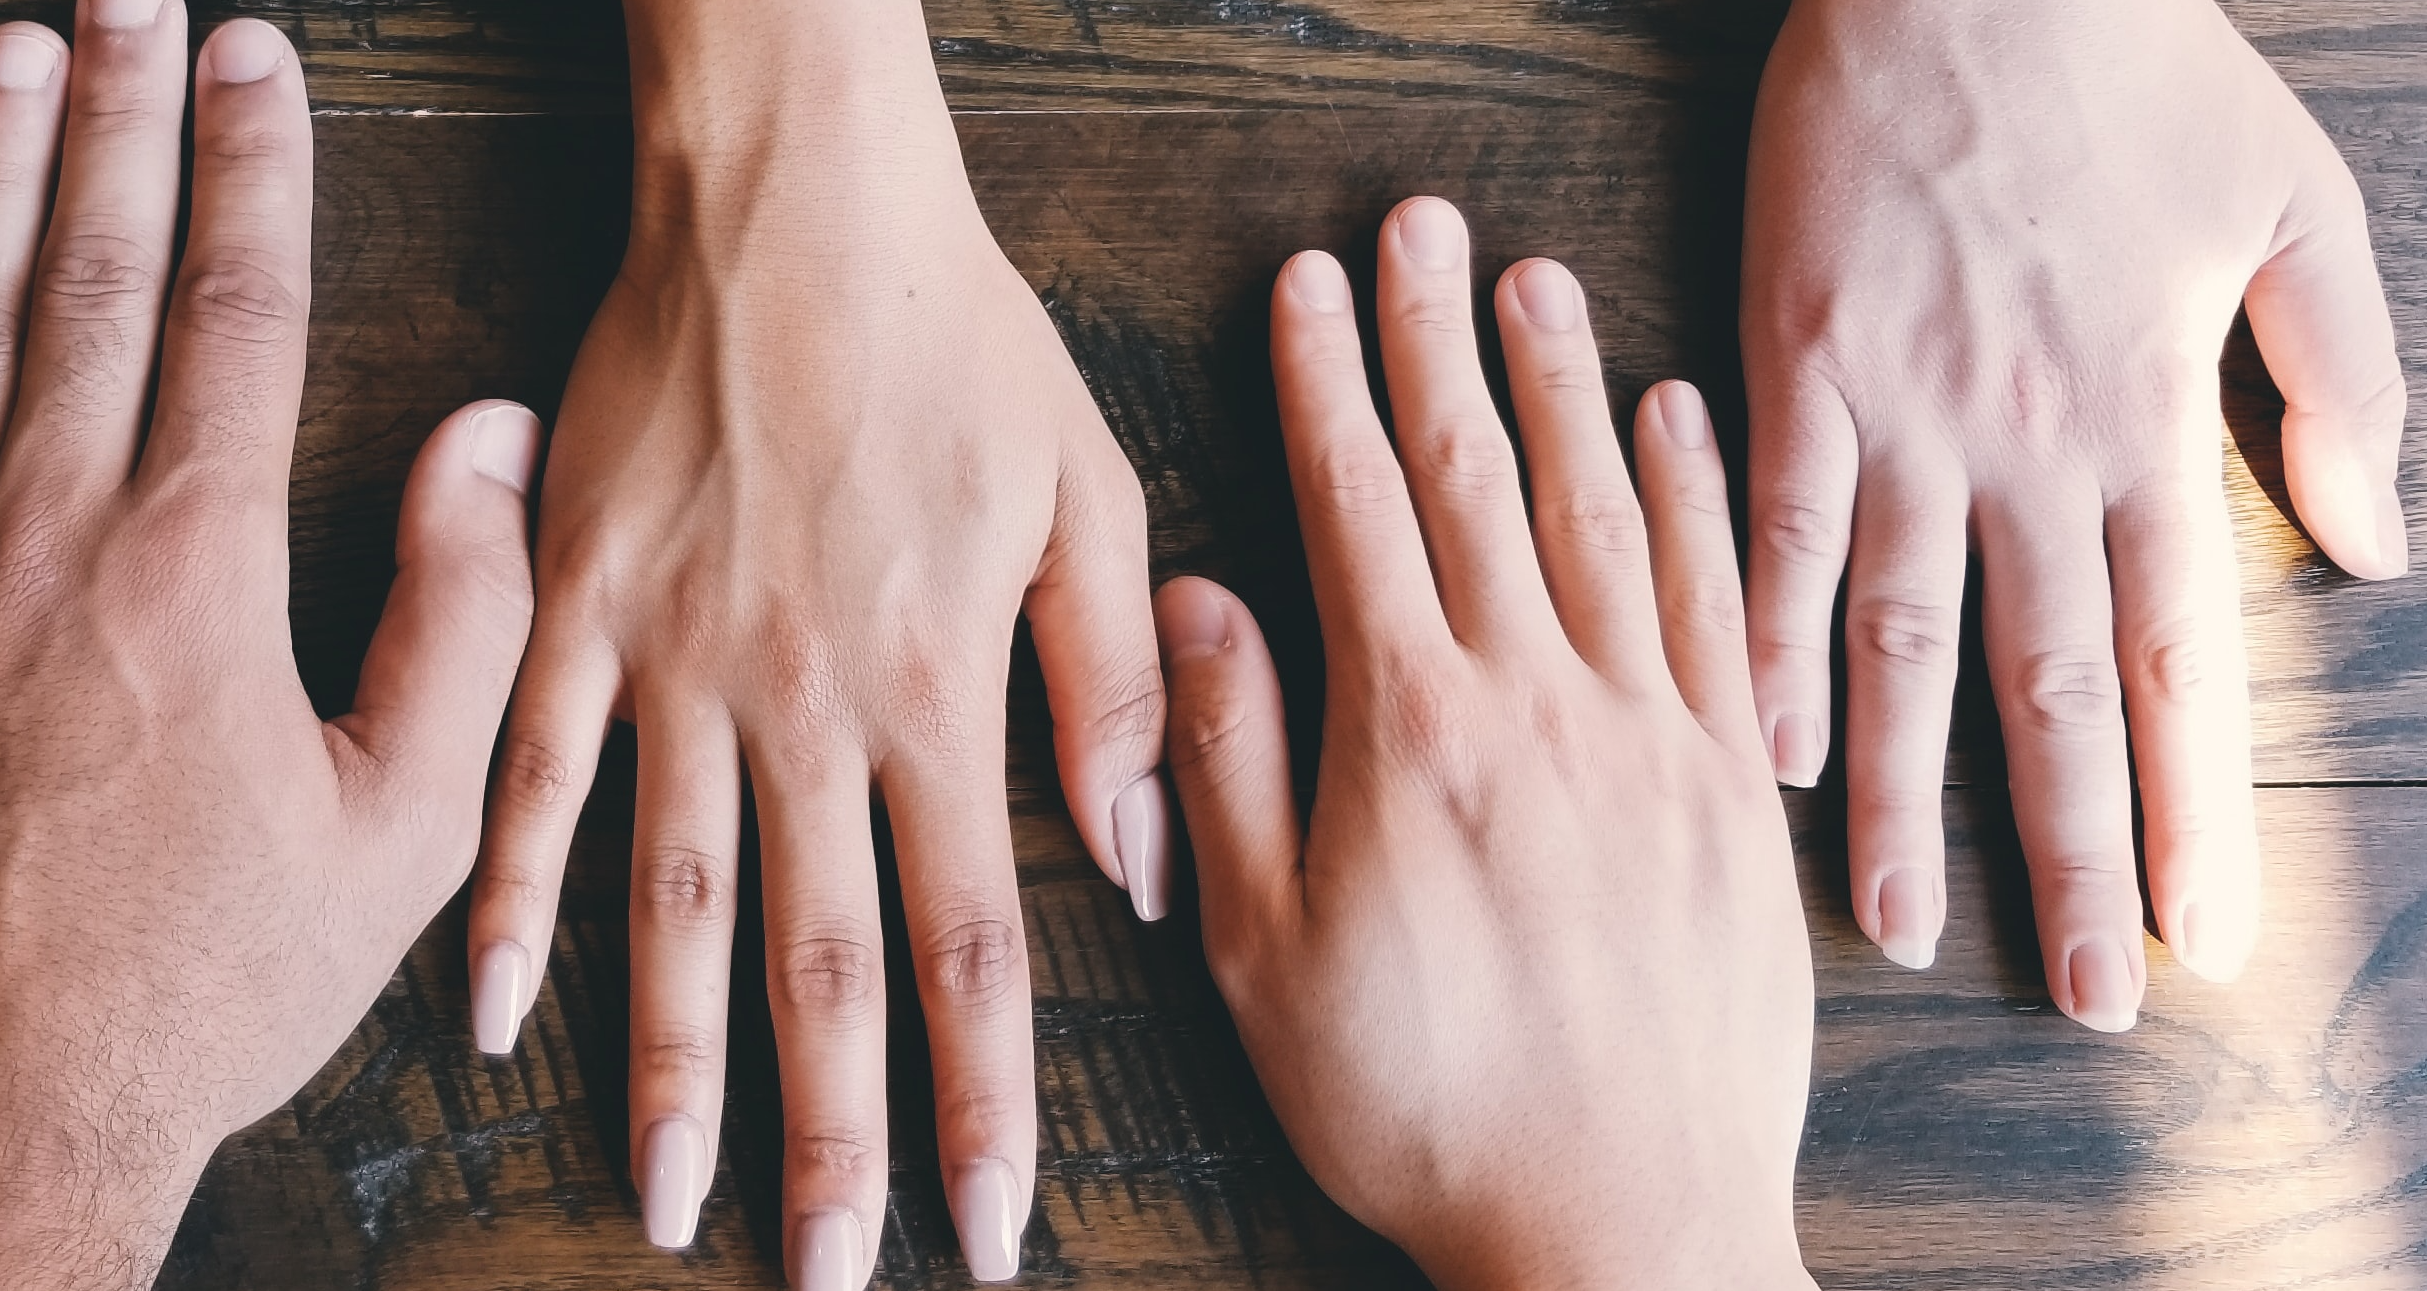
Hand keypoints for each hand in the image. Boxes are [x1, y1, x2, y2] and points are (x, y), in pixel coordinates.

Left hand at [0, 14, 537, 1287]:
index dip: (252, 162)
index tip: (261, 55)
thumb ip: (461, 622)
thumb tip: (485, 443)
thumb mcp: (396, 835)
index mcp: (192, 570)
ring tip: (16, 46)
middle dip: (118, 112)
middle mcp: (37, 536)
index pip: (230, 306)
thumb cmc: (192, 992)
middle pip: (83, 270)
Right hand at [455, 2, 1163, 1281]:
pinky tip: (489, 1018)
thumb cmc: (952, 334)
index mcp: (937, 689)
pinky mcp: (575, 610)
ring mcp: (674, 665)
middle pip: (820, 964)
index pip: (972, 946)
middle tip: (830, 1274)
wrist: (787, 197)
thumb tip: (1140, 872)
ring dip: (671, 1068)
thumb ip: (1113, 690)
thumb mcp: (1088, 491)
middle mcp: (804, 706)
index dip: (983, 1105)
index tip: (987, 1231)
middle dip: (832, 1137)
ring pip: (670, 906)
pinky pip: (531, 780)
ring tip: (670, 1201)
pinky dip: (508, 903)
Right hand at [1168, 201, 1814, 1288]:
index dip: (1325, 386)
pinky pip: (1722, 608)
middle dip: (1438, 344)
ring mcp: (1655, 742)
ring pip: (1607, 519)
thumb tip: (1193, 602)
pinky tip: (1677, 428)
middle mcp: (1543, 707)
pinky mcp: (1732, 795)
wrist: (1624, 1230)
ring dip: (1566, 389)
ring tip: (1537, 286)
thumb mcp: (1261, 953)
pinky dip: (1699, 501)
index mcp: (1411, 736)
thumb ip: (1223, 764)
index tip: (1308, 288)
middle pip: (1481, 481)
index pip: (1357, 512)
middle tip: (1422, 232)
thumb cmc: (1423, 1112)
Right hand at [1742, 0, 2407, 1022]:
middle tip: (2081, 994)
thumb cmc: (2132, 72)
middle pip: (2044, 685)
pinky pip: (1776, 532)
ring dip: (1899, 795)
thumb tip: (2377, 543)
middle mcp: (2025, 443)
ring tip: (1891, 926)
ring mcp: (1899, 412)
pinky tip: (1761, 751)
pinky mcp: (1795, 366)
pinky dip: (1768, 645)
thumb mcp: (2295, 206)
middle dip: (2069, 854)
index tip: (2205, 936)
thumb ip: (2341, 381)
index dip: (2193, 806)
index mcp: (2146, 417)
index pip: (2175, 654)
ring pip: (1902, 638)